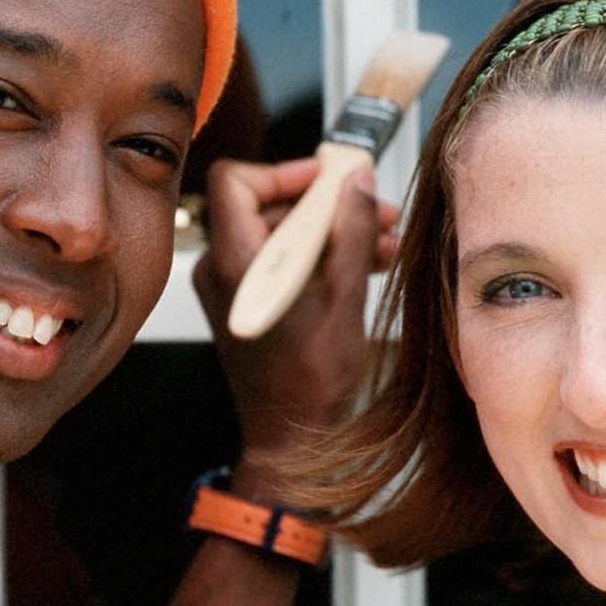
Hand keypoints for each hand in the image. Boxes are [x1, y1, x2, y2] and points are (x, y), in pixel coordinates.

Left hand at [193, 157, 398, 466]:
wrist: (292, 435)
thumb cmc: (308, 382)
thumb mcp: (343, 297)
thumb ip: (350, 230)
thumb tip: (356, 182)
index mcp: (237, 264)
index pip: (234, 181)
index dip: (283, 170)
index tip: (326, 178)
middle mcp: (223, 270)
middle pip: (267, 205)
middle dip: (325, 203)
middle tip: (373, 209)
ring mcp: (233, 287)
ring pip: (280, 233)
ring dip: (331, 230)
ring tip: (382, 240)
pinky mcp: (247, 302)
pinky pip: (279, 260)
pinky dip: (317, 255)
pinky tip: (365, 262)